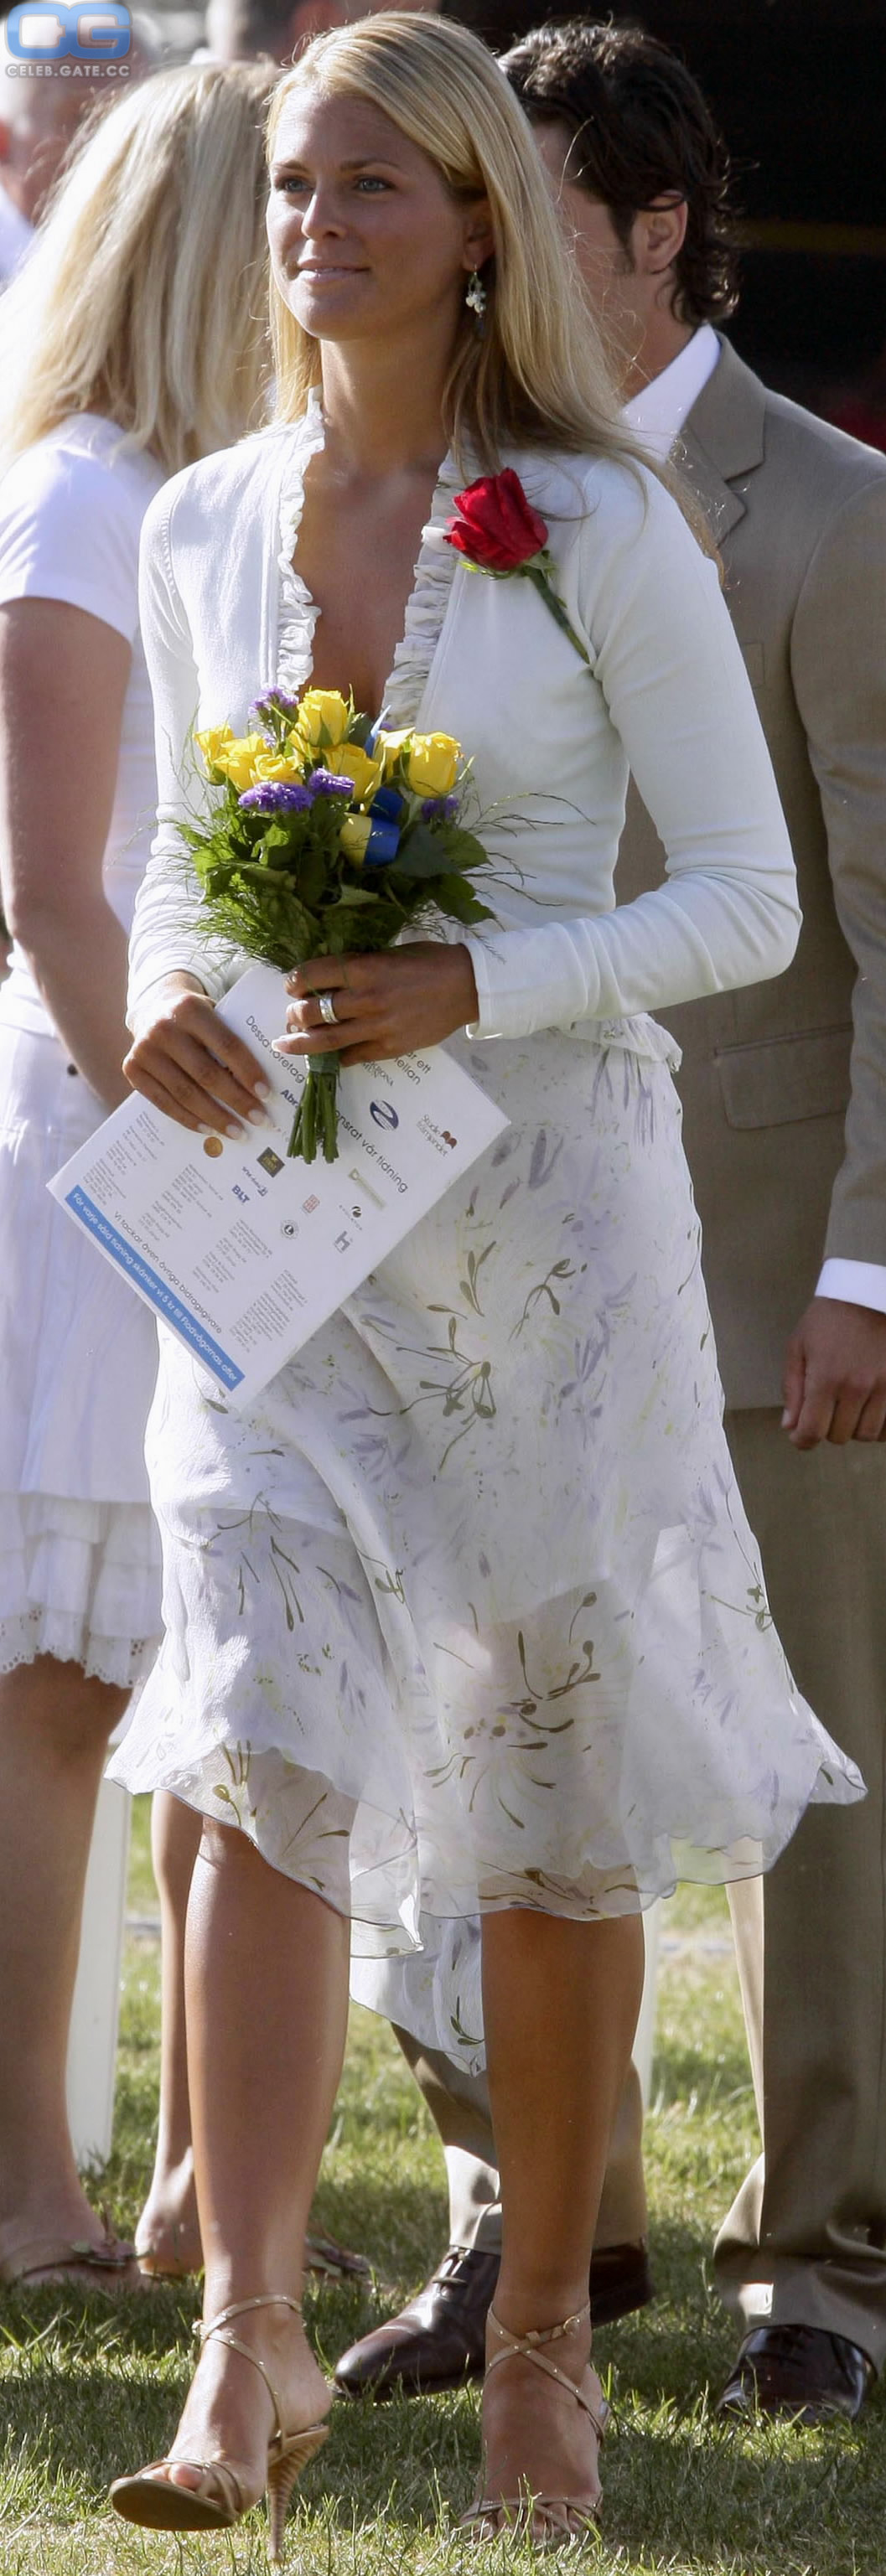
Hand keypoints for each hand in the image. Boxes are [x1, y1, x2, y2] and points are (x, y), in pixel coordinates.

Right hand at [123, 975, 269, 1135]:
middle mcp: (163, 1029)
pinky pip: (164, 1103)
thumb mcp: (214, 1015)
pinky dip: (189, 1119)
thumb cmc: (195, 1019)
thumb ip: (233, 1039)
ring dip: (215, 1117)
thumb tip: (262, 1084)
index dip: (248, 1073)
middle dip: (237, 1101)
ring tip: (237, 1133)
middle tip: (260, 1120)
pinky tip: (209, 1129)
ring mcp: (144, 1051)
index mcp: (190, 1009)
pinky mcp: (132, 1070)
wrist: (152, 1009)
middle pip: (206, 1074)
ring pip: (186, 1094)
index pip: (227, 1045)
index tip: (267, 1096)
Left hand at [276, 942, 479, 1067]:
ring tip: (286, 1043)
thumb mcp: (390, 953)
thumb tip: (328, 978)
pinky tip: (326, 1057)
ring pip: (327, 1040)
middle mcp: (367, 999)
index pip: (315, 975)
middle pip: (314, 1011)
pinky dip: (335, 1057)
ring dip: (301, 1042)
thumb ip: (360, 966)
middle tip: (290, 1015)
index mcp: (366, 968)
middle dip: (295, 1014)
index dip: (295, 981)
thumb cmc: (429, 962)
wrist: (466, 987)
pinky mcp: (389, 1048)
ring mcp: (378, 1027)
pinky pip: (352, 1057)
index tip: (290, 985)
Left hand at [781, 1296, 885, 1447]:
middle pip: (839, 1436)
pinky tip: (869, 1411)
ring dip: (853, 1428)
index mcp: (826, 1378)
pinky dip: (878, 1426)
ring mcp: (884, 1388)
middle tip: (824, 1412)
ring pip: (866, 1435)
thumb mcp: (798, 1347)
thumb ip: (792, 1389)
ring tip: (847, 1410)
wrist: (867, 1295)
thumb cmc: (828, 1319)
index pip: (813, 1432)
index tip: (800, 1436)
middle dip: (826, 1429)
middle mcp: (857, 1388)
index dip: (802, 1441)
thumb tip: (790, 1426)